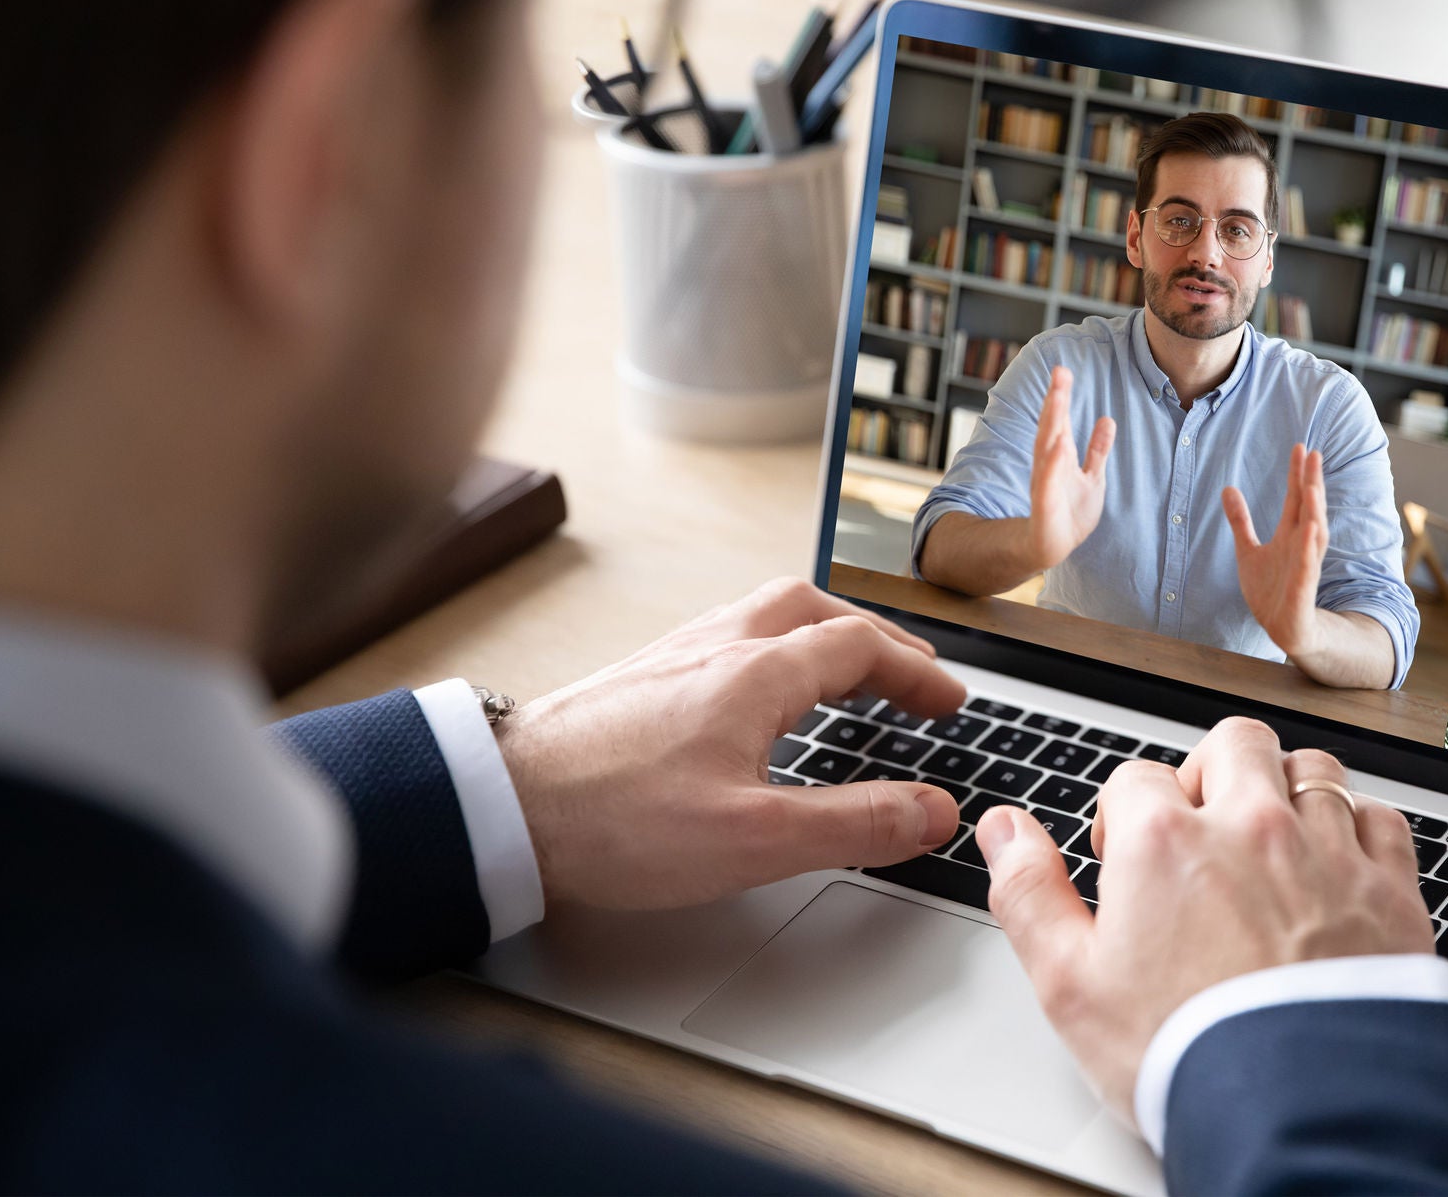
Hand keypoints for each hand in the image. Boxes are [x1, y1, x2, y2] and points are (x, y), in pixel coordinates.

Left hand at [495, 578, 965, 910]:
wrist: (497, 806)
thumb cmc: (612, 822)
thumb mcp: (754, 838)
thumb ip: (854, 823)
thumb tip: (933, 811)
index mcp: (754, 673)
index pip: (860, 647)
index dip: (916, 673)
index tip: (950, 703)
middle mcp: (714, 647)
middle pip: (813, 609)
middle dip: (874, 636)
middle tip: (909, 673)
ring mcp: (670, 657)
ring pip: (764, 615)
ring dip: (820, 633)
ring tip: (844, 670)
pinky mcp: (636, 681)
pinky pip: (725, 637)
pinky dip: (770, 649)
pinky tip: (755, 690)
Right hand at [978, 720, 1431, 1119]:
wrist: (1302, 1112)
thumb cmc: (1186, 1054)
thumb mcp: (1071, 985)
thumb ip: (1029, 893)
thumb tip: (1002, 829)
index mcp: (1165, 841)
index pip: (1135, 778)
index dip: (1122, 818)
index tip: (1127, 865)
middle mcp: (1251, 826)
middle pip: (1233, 743)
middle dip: (1211, 773)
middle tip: (1201, 830)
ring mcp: (1329, 852)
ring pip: (1312, 769)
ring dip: (1287, 790)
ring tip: (1271, 843)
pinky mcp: (1391, 889)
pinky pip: (1381, 818)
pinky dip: (1359, 830)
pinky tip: (1338, 869)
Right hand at [1024, 366, 1115, 570]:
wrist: (1052, 546)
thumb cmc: (1070, 511)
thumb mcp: (1092, 477)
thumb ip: (1098, 450)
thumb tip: (1107, 419)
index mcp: (1059, 456)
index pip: (1060, 420)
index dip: (1061, 396)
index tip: (1063, 370)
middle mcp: (1049, 465)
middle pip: (1052, 427)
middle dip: (1056, 400)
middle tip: (1060, 372)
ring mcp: (1045, 484)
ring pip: (1047, 449)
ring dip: (1052, 424)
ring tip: (1058, 399)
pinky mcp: (1045, 506)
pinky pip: (1048, 484)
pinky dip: (1053, 466)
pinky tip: (1059, 447)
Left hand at [1222, 444, 1328, 659]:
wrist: (1283, 627)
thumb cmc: (1270, 589)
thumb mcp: (1248, 550)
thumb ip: (1240, 520)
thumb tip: (1228, 487)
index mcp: (1290, 534)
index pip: (1296, 498)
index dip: (1297, 474)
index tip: (1300, 447)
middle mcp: (1302, 545)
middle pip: (1309, 508)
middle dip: (1311, 481)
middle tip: (1312, 453)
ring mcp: (1304, 564)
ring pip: (1313, 533)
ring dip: (1314, 510)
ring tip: (1312, 485)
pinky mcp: (1303, 587)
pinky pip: (1308, 565)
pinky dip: (1309, 548)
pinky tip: (1311, 529)